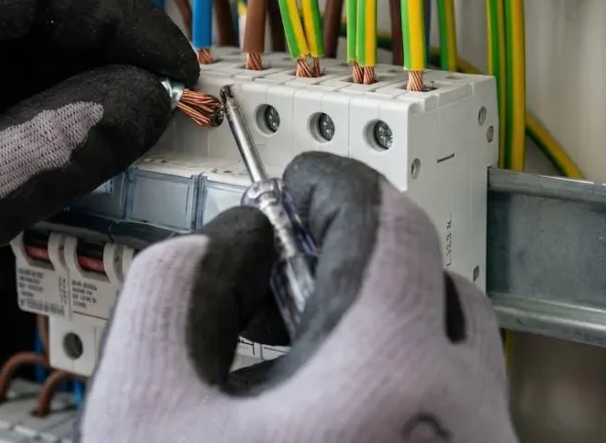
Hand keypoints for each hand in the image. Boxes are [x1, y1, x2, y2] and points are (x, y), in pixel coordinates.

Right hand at [83, 152, 515, 442]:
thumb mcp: (141, 408)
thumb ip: (171, 291)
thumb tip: (221, 251)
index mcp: (390, 378)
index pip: (389, 223)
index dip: (334, 187)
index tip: (300, 186)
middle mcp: (464, 421)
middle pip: (436, 282)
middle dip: (358, 262)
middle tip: (287, 278)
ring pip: (456, 353)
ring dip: (386, 328)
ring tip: (299, 361)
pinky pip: (457, 413)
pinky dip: (402, 387)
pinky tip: (328, 420)